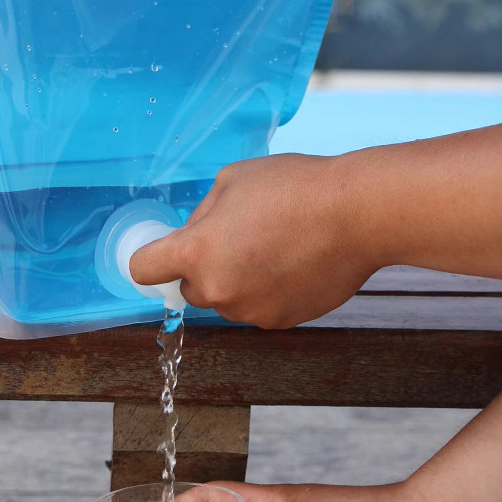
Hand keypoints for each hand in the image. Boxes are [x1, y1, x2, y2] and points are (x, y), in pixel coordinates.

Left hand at [130, 154, 375, 327]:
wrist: (357, 214)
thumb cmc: (293, 187)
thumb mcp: (232, 180)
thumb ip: (203, 214)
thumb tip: (196, 234)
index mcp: (197, 252)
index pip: (144, 269)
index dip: (150, 259)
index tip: (162, 255)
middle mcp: (218, 290)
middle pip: (190, 288)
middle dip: (204, 268)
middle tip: (239, 238)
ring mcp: (250, 311)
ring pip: (227, 299)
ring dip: (237, 281)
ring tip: (274, 247)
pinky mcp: (280, 321)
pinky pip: (258, 307)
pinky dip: (267, 292)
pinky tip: (293, 264)